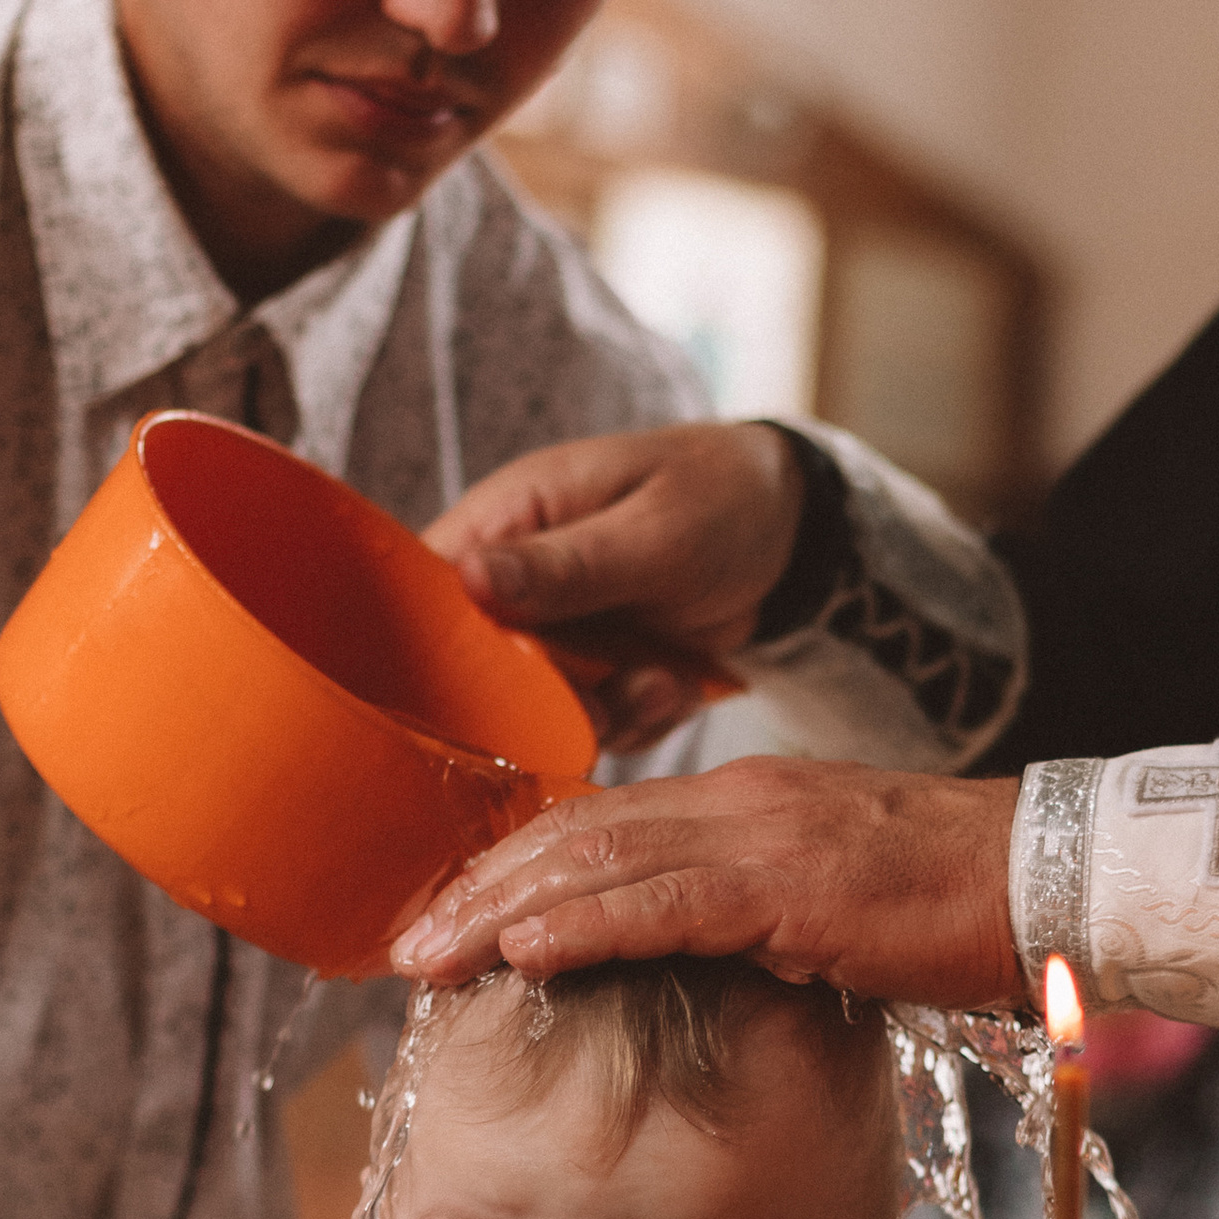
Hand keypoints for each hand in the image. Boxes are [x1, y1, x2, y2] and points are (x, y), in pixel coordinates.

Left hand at [392, 757, 1025, 1003]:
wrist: (1054, 882)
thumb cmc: (957, 907)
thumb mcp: (833, 907)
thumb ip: (756, 919)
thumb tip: (701, 968)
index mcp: (746, 806)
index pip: (601, 827)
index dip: (513, 867)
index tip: (449, 916)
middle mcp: (739, 804)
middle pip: (575, 834)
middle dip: (477, 885)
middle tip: (403, 941)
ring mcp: (763, 837)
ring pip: (598, 862)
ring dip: (499, 909)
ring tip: (427, 954)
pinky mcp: (791, 886)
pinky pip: (664, 905)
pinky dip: (581, 926)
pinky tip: (519, 949)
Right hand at [424, 424, 804, 750]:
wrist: (793, 528)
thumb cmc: (719, 495)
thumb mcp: (649, 531)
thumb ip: (564, 566)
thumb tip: (469, 580)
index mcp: (504, 522)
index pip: (424, 595)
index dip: (438, 654)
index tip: (490, 696)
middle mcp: (515, 584)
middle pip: (479, 673)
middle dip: (549, 703)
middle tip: (609, 701)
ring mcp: (556, 634)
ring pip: (542, 712)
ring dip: (608, 715)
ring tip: (662, 682)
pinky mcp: (596, 671)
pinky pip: (595, 723)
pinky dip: (641, 718)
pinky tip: (678, 683)